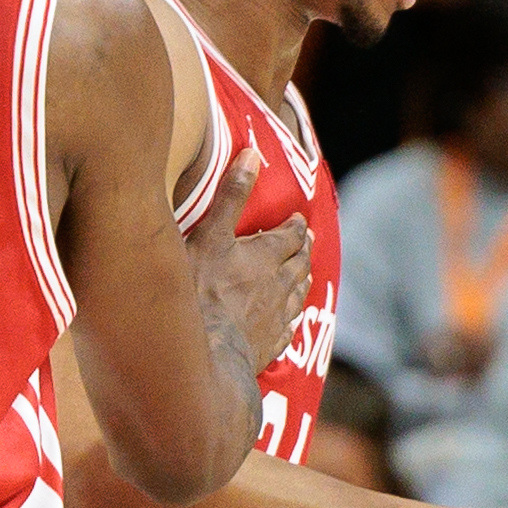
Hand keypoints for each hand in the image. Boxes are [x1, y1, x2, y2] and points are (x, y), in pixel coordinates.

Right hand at [190, 144, 311, 375]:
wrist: (204, 353)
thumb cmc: (201, 290)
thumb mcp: (210, 234)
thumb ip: (232, 196)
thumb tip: (253, 154)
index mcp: (265, 257)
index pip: (290, 236)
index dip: (295, 226)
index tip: (299, 220)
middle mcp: (277, 287)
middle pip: (299, 265)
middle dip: (303, 251)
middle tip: (306, 243)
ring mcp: (274, 319)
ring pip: (297, 296)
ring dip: (302, 282)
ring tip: (305, 276)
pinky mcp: (267, 346)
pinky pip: (287, 329)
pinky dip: (290, 319)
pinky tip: (288, 320)